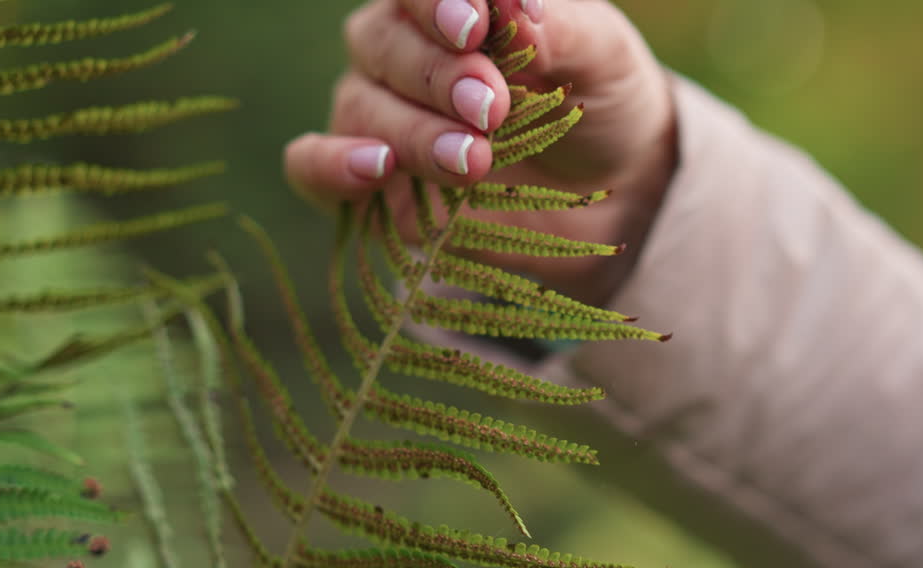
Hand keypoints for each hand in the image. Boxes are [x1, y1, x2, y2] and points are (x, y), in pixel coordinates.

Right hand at [285, 0, 676, 306]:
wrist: (611, 194)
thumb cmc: (598, 103)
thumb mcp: (603, 58)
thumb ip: (563, 29)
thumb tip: (518, 10)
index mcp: (454, 5)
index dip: (438, 1)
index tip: (475, 26)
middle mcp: (404, 50)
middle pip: (382, 41)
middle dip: (436, 76)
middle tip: (490, 108)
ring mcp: (380, 114)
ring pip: (359, 104)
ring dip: (413, 132)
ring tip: (473, 161)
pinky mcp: (368, 185)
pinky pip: (311, 165)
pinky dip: (331, 165)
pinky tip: (375, 170)